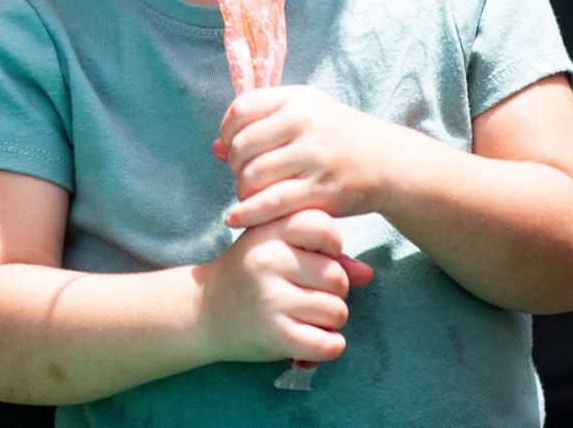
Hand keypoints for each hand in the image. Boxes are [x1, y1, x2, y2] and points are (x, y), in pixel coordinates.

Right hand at [197, 210, 352, 364]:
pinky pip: (327, 344)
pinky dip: (330, 346)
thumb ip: (323, 253)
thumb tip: (367, 273)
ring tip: (311, 316)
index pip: (324, 227)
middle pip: (337, 276)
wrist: (205, 309)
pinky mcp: (273, 334)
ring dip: (332, 319)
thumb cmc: (251, 273)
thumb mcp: (279, 247)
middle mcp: (270, 260)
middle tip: (313, 293)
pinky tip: (317, 340)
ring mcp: (271, 298)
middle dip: (335, 290)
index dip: (332, 245)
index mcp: (271, 230)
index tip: (319, 256)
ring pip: (337, 311)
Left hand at [215, 86, 387, 228]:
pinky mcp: (322, 189)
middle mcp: (305, 122)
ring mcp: (315, 155)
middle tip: (243, 176)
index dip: (227, 131)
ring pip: (253, 175)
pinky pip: (272, 202)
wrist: (386, 160)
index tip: (231, 147)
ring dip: (242, 190)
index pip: (241, 108)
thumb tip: (214, 148)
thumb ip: (260, 125)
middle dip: (235, 166)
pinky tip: (237, 218)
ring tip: (249, 194)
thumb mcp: (303, 115)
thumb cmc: (336, 136)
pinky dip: (248, 213)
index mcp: (298, 98)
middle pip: (243, 145)